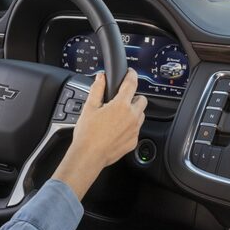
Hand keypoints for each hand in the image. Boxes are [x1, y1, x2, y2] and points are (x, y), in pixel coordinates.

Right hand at [51, 70, 147, 199]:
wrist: (89, 156)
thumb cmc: (87, 134)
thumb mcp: (89, 107)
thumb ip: (97, 89)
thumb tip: (101, 78)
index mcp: (121, 105)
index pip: (132, 84)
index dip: (132, 75)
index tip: (131, 73)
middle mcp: (132, 117)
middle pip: (142, 100)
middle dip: (134, 97)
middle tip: (121, 101)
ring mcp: (134, 130)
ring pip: (141, 115)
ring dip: (133, 112)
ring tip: (118, 117)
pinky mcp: (133, 141)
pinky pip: (136, 129)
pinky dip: (130, 127)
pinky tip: (117, 130)